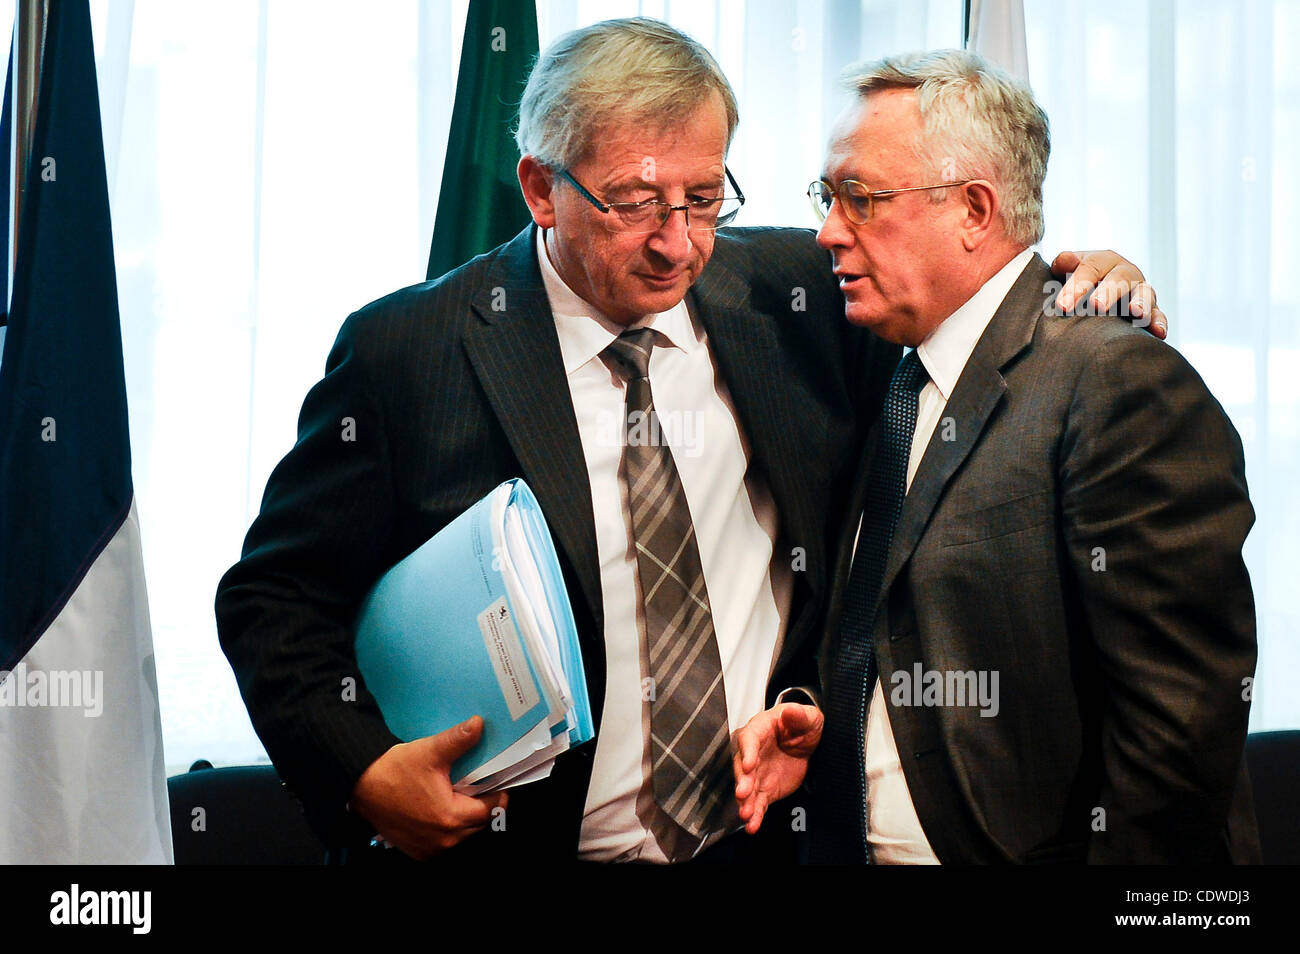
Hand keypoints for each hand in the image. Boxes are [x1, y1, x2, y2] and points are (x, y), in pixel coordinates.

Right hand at [349, 715, 506, 859]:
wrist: (360, 787)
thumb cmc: (393, 771)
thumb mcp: (429, 751)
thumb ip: (458, 739)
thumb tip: (478, 724)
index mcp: (450, 818)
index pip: (491, 810)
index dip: (496, 793)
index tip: (496, 780)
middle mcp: (443, 840)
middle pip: (478, 824)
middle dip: (481, 805)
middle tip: (477, 784)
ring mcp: (430, 850)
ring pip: (463, 834)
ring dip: (465, 817)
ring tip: (458, 795)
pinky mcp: (418, 852)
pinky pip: (445, 842)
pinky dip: (447, 828)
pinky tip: (441, 808)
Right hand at [732, 703, 823, 833]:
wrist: (808, 743)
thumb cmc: (803, 725)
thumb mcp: (808, 717)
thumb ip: (799, 714)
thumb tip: (791, 710)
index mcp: (760, 729)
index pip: (749, 739)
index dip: (748, 752)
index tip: (749, 764)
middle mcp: (753, 752)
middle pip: (742, 766)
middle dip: (742, 781)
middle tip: (743, 793)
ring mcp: (757, 773)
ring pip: (747, 788)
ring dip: (745, 802)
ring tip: (746, 814)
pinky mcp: (764, 789)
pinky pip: (758, 803)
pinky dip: (755, 815)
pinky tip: (752, 825)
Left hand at [1050, 249, 1167, 338]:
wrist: (1094, 292)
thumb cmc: (1076, 283)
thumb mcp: (1067, 270)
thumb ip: (1064, 264)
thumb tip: (1065, 259)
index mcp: (1103, 260)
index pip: (1091, 268)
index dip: (1077, 286)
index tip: (1063, 306)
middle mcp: (1125, 272)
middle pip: (1119, 279)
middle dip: (1108, 292)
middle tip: (1097, 306)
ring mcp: (1140, 290)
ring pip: (1144, 293)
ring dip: (1141, 302)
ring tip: (1137, 313)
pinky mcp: (1152, 309)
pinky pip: (1159, 314)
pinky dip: (1160, 322)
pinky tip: (1159, 332)